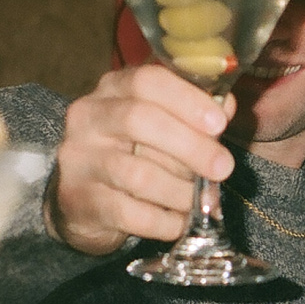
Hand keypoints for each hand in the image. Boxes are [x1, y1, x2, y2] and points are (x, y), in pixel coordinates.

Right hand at [48, 65, 236, 254]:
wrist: (83, 200)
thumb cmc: (134, 154)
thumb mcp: (162, 126)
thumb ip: (193, 115)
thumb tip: (226, 106)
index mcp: (112, 89)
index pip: (147, 80)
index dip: (187, 100)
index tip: (220, 123)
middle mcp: (88, 118)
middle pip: (139, 120)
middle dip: (191, 146)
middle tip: (224, 167)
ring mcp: (79, 159)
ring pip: (137, 173)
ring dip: (180, 190)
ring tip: (203, 201)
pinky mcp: (79, 200)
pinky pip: (129, 213)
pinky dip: (164, 221)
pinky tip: (180, 223)